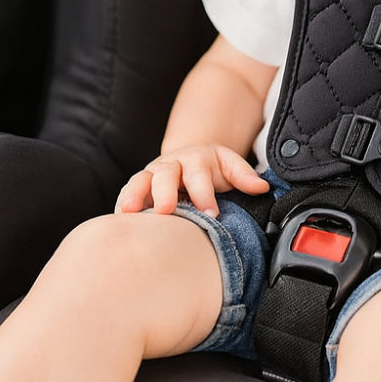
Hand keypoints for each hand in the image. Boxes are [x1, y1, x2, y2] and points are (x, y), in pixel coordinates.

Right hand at [115, 144, 268, 216]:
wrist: (188, 158)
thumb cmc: (210, 168)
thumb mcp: (229, 164)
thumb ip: (244, 175)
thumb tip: (262, 187)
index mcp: (195, 160)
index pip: (199, 175)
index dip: (204, 194)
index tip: (211, 213)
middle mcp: (170, 165)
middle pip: (165, 175)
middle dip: (165, 191)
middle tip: (167, 209)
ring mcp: (150, 176)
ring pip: (139, 182)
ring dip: (134, 195)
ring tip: (130, 211)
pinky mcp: (137, 190)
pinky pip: (126, 196)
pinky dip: (121, 207)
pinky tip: (119, 223)